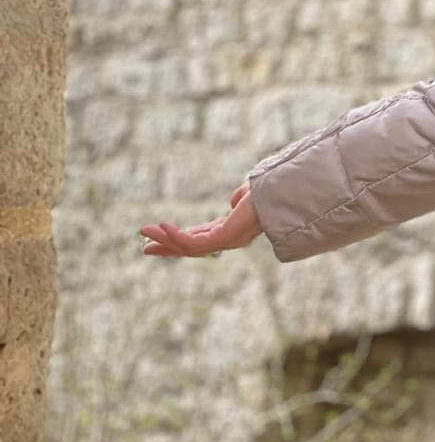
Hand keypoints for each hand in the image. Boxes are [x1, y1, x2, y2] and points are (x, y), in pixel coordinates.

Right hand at [140, 180, 262, 257]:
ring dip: (164, 240)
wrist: (283, 195)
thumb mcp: (249, 195)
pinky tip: (162, 227)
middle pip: (190, 248)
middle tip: (145, 247)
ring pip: (187, 247)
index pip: (200, 238)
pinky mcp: (223, 239)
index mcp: (230, 230)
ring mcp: (225, 242)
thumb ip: (240, 199)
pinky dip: (176, 235)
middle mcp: (226, 240)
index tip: (162, 233)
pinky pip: (194, 242)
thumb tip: (233, 201)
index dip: (179, 237)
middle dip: (167, 247)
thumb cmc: (270, 193)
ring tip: (144, 233)